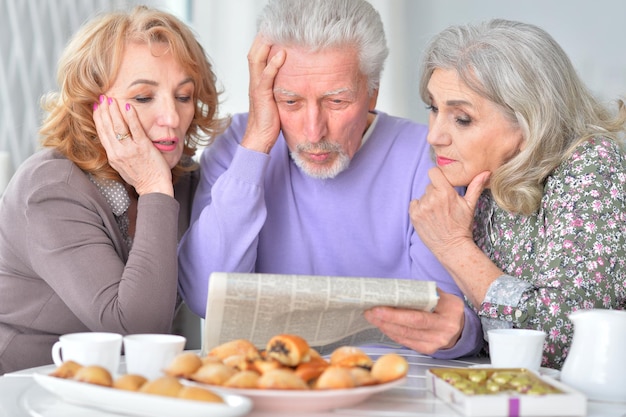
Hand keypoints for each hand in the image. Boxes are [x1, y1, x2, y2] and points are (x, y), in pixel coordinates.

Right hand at [93, 95, 173, 196]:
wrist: (153, 188)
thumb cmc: (140, 177)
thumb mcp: (121, 166)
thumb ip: (116, 153)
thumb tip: (112, 142)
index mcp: (112, 156)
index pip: (102, 133)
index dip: (98, 118)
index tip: (96, 107)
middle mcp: (118, 152)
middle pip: (107, 127)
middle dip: (104, 110)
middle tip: (102, 97)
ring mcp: (130, 149)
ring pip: (118, 126)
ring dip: (114, 110)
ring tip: (111, 99)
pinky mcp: (143, 147)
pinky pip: (135, 128)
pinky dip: (131, 116)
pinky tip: (128, 106)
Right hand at [240, 34, 285, 153]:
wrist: (260, 139)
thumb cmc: (271, 121)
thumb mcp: (278, 99)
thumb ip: (282, 86)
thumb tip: (296, 77)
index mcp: (259, 80)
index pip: (259, 54)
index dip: (265, 40)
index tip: (277, 28)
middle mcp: (255, 81)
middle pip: (255, 51)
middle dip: (264, 37)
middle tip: (274, 24)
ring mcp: (257, 88)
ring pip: (257, 59)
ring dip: (266, 44)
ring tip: (276, 31)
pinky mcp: (261, 96)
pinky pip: (266, 77)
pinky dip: (273, 65)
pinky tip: (282, 55)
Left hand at [363, 289, 465, 353]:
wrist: (458, 325)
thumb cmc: (444, 306)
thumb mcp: (439, 294)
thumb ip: (421, 292)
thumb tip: (392, 290)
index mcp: (450, 309)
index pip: (419, 313)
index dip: (396, 312)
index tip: (379, 306)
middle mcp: (446, 328)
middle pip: (411, 326)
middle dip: (387, 319)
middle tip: (370, 311)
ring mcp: (438, 342)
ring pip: (406, 335)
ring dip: (386, 326)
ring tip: (373, 317)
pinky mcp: (430, 350)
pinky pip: (407, 342)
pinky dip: (393, 334)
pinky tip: (383, 326)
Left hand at [409, 167, 489, 257]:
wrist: (451, 246)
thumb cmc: (462, 226)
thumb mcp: (470, 205)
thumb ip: (475, 186)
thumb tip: (486, 172)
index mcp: (445, 192)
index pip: (433, 172)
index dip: (438, 176)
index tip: (442, 184)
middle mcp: (432, 198)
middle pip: (429, 185)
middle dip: (436, 192)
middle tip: (443, 204)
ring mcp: (421, 207)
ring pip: (423, 195)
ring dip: (428, 201)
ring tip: (437, 213)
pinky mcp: (414, 215)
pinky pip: (414, 204)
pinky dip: (419, 208)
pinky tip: (429, 216)